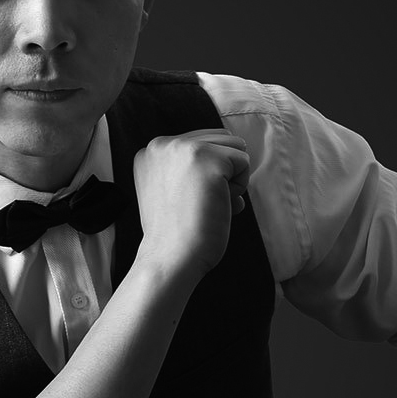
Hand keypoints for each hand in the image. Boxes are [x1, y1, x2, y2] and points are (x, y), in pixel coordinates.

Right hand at [133, 129, 250, 281]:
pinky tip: (216, 205)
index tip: (188, 202)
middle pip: (221, 138)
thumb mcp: (174, 190)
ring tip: (207, 203)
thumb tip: (238, 160)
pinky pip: (244, 162)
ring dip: (232, 178)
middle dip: (223, 172)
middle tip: (200, 203)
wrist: (170, 258)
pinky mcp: (207, 157)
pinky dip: (239, 187)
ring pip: (235, 147)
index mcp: (151, 151)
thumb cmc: (178, 235)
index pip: (202, 142)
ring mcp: (183, 147)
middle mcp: (162, 142)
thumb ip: (193, 170)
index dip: (208, 174)